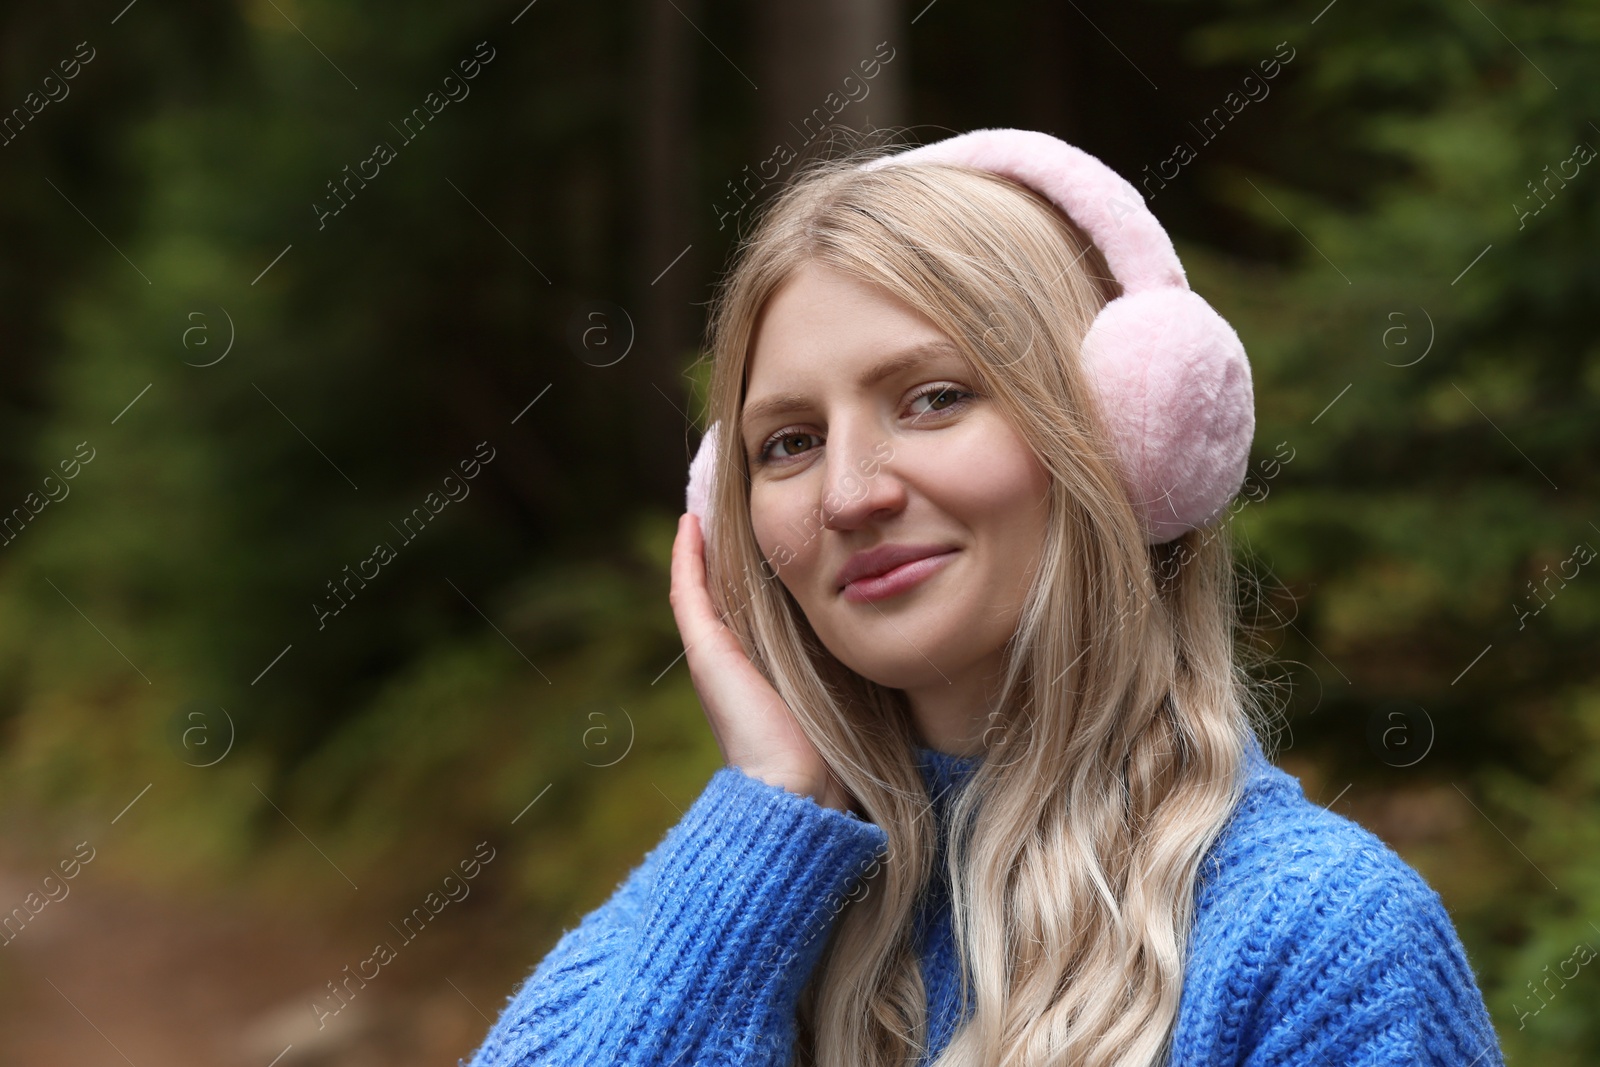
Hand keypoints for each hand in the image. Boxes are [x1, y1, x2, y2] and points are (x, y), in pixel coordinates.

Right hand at [669, 512, 852, 812]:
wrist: (799, 788)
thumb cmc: (832, 751)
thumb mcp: (847, 688)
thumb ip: (854, 660)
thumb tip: (892, 628)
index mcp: (763, 666)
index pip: (755, 605)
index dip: (759, 567)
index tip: (771, 530)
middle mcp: (733, 658)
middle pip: (725, 589)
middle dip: (728, 548)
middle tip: (729, 502)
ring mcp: (713, 655)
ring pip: (702, 585)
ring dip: (704, 544)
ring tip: (707, 502)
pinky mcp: (705, 653)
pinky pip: (688, 592)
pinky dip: (687, 558)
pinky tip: (690, 523)